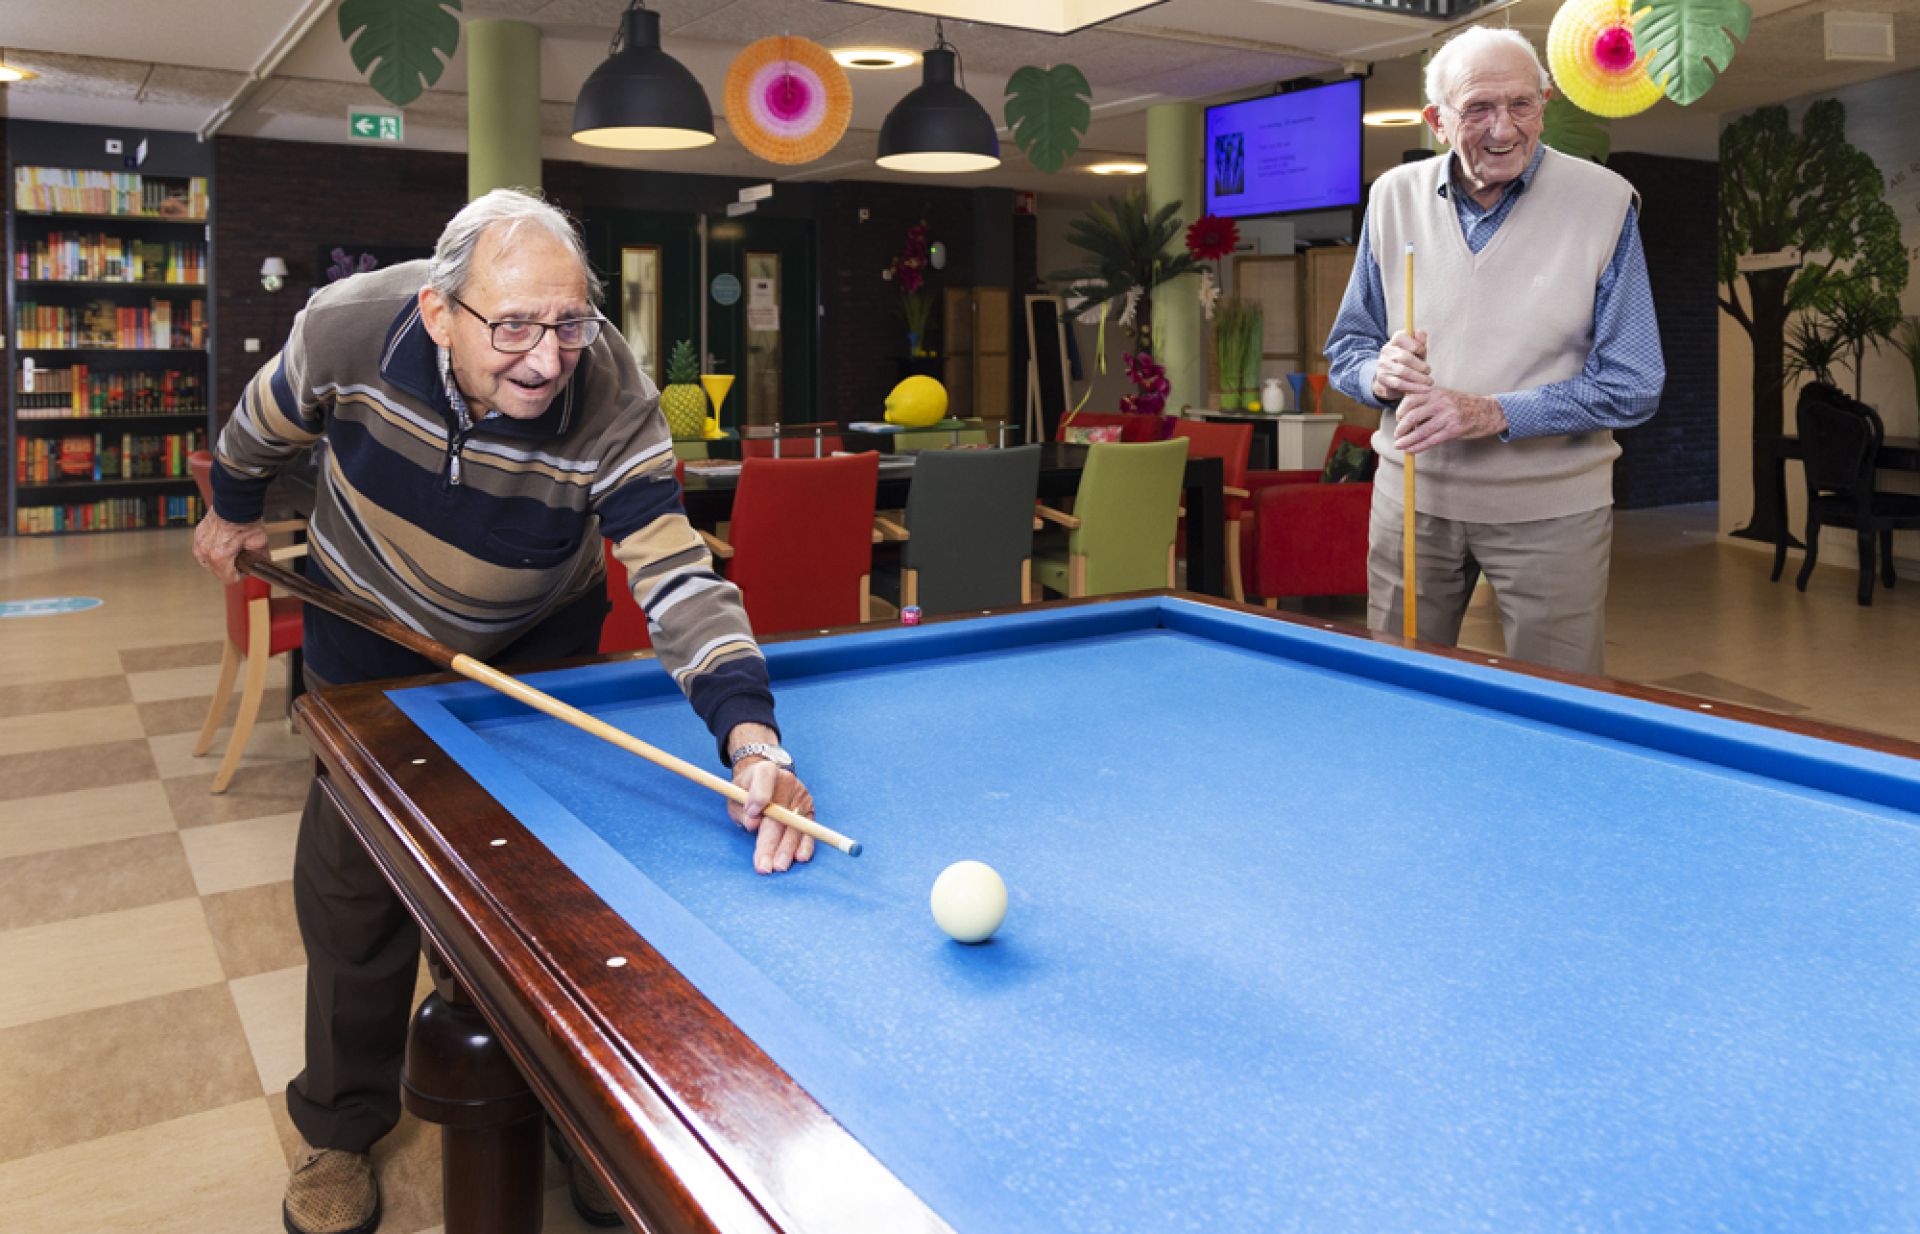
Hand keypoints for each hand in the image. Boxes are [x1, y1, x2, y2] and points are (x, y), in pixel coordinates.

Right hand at [192, 510, 269, 583]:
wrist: (234, 503)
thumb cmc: (245, 520)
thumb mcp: (260, 543)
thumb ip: (261, 559)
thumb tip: (264, 565)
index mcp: (220, 557)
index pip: (229, 578)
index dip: (240, 575)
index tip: (244, 569)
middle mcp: (206, 552)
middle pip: (218, 572)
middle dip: (229, 568)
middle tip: (239, 557)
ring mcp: (200, 544)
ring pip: (208, 563)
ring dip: (219, 560)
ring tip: (230, 550)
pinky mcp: (197, 536)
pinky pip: (203, 551)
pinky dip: (211, 550)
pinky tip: (221, 544)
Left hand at [729, 757, 814, 873]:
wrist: (764, 779)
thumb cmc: (745, 791)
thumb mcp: (735, 796)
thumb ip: (742, 809)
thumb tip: (753, 824)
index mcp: (765, 770)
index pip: (765, 778)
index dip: (759, 795)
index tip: (752, 814)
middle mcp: (787, 780)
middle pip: (780, 813)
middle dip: (771, 842)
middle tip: (763, 864)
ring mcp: (801, 795)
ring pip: (794, 826)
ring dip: (786, 849)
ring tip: (778, 867)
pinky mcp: (809, 809)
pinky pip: (808, 830)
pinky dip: (805, 844)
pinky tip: (800, 857)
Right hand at [1372, 330, 1430, 402]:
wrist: (1389, 380)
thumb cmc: (1408, 363)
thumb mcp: (1415, 351)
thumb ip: (1419, 342)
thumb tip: (1421, 334)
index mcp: (1394, 341)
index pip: (1401, 337)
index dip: (1416, 344)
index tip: (1423, 352)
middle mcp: (1386, 351)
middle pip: (1405, 357)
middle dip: (1420, 366)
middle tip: (1429, 372)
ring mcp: (1383, 365)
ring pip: (1403, 372)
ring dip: (1419, 378)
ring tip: (1429, 382)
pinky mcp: (1383, 379)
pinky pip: (1400, 384)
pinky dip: (1414, 387)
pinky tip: (1423, 389)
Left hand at [1394, 387, 1506, 454]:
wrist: (1487, 411)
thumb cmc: (1462, 405)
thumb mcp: (1444, 396)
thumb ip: (1426, 403)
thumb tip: (1405, 419)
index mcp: (1436, 392)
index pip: (1410, 400)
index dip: (1400, 411)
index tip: (1398, 420)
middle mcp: (1440, 402)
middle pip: (1412, 416)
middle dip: (1401, 428)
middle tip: (1397, 435)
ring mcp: (1447, 416)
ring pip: (1420, 431)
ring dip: (1406, 441)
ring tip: (1400, 445)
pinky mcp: (1453, 430)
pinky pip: (1431, 440)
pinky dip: (1418, 447)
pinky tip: (1411, 450)